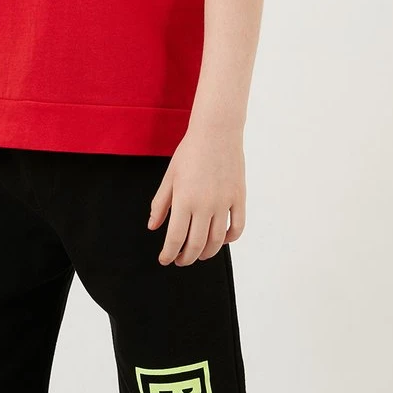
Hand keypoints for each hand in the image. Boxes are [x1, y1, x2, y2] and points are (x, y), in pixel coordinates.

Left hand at [148, 122, 245, 265]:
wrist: (216, 132)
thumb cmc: (190, 152)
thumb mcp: (169, 176)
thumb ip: (160, 203)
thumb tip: (153, 226)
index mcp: (184, 199)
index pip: (175, 238)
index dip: (169, 254)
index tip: (165, 260)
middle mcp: (205, 205)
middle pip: (196, 244)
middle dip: (186, 258)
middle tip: (180, 260)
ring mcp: (224, 203)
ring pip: (217, 241)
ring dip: (207, 253)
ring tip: (198, 254)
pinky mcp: (239, 198)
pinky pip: (237, 228)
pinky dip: (229, 239)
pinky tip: (220, 240)